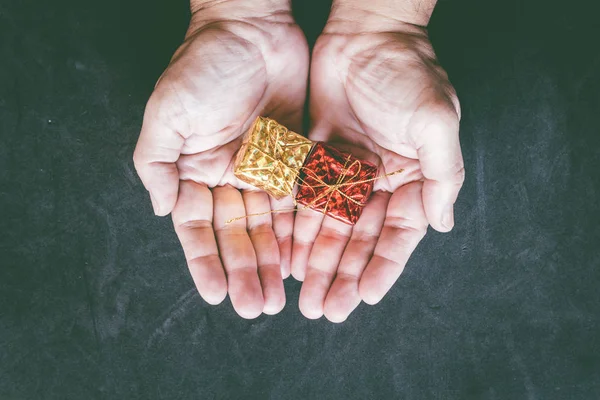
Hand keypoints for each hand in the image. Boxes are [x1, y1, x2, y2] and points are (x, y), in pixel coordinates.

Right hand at [134, 0, 308, 318]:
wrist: (252, 27)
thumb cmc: (203, 64)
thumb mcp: (168, 112)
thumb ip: (157, 163)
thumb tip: (163, 212)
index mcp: (196, 170)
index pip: (199, 228)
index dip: (206, 262)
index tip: (216, 295)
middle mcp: (229, 176)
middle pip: (238, 233)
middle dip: (245, 270)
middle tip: (254, 308)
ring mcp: (264, 169)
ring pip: (269, 225)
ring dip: (273, 261)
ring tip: (278, 298)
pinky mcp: (295, 157)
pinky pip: (298, 200)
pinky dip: (299, 231)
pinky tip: (303, 260)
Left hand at [292, 7, 463, 321]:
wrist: (366, 33)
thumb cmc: (409, 72)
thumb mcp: (436, 121)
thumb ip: (443, 175)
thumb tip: (444, 225)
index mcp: (412, 178)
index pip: (399, 235)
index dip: (382, 267)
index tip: (364, 296)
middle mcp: (380, 182)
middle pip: (360, 239)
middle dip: (343, 275)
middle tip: (326, 310)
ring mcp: (348, 173)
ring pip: (330, 227)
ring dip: (318, 262)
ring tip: (304, 296)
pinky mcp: (318, 160)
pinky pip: (305, 201)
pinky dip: (297, 229)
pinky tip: (287, 256)